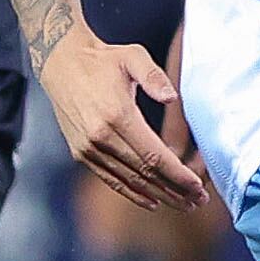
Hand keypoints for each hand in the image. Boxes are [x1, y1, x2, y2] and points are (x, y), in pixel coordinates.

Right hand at [40, 27, 208, 210]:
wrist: (61, 64)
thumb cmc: (102, 60)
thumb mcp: (132, 56)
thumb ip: (154, 76)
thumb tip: (172, 98)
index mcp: (117, 115)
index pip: (154, 154)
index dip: (177, 174)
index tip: (197, 186)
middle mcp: (101, 136)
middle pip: (145, 173)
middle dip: (174, 190)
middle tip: (198, 201)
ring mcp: (88, 148)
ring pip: (129, 180)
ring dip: (158, 195)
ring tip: (183, 204)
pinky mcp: (80, 153)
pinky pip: (110, 179)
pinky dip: (132, 193)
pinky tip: (152, 201)